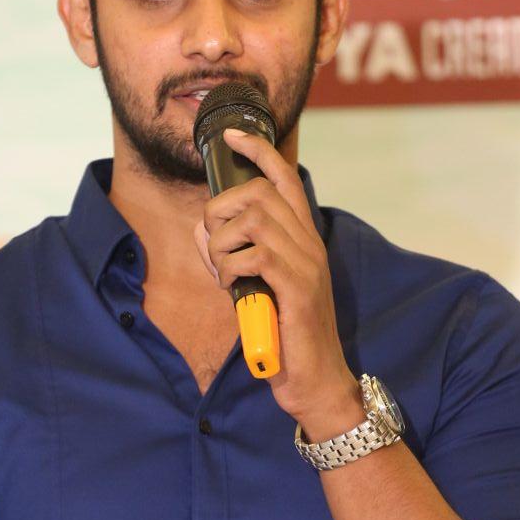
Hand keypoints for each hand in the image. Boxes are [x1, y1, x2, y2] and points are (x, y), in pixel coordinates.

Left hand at [192, 127, 359, 433]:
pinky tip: (232, 288)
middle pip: (259, 192)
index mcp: (303, 239)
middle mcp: (309, 243)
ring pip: (252, 220)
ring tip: (223, 272)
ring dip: (222, 244)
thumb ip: (233, 256)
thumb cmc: (286, 337)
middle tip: (214, 244)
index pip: (285, 179)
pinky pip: (255, 256)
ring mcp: (307, 264)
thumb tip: (204, 231)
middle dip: (220, 211)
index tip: (233, 138)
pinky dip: (230, 268)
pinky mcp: (298, 288)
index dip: (259, 151)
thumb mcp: (255, 288)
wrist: (316, 381)